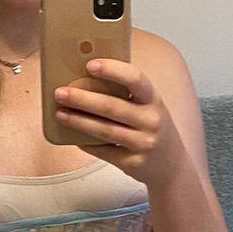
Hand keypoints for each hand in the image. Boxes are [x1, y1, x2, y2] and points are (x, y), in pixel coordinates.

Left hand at [53, 59, 187, 189]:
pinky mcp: (133, 163)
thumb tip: (85, 79)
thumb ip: (126, 94)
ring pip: (104, 130)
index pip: (135, 79)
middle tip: (60, 92)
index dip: (113, 70)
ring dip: (78, 121)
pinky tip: (72, 137)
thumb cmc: (151, 128)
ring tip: (59, 113)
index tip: (90, 65)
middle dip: (82, 98)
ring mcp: (143, 144)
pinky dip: (85, 143)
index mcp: (154, 99)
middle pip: (111, 107)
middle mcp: (151, 121)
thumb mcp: (148, 107)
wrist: (172, 166)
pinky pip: (104, 152)